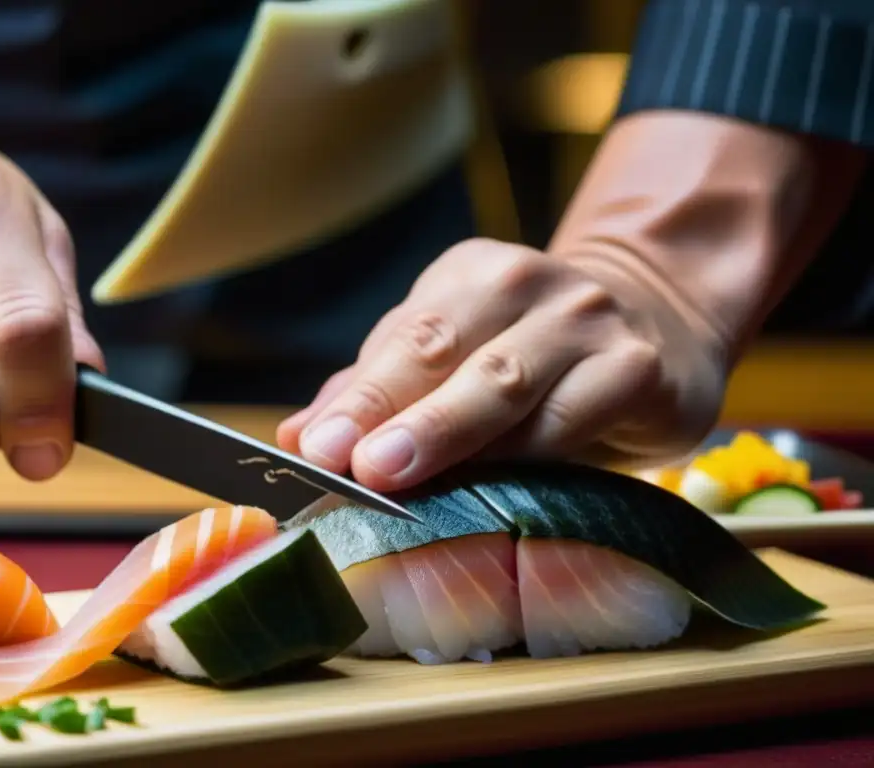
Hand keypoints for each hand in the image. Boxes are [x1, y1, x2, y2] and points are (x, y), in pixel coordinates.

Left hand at [276, 238, 727, 491]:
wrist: (660, 318)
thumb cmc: (535, 352)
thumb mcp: (456, 353)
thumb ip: (380, 390)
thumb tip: (296, 437)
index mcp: (468, 278)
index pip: (403, 339)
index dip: (358, 398)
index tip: (312, 449)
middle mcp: (525, 286)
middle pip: (445, 352)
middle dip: (390, 411)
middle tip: (344, 463)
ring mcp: (585, 323)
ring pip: (506, 384)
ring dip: (448, 434)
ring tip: (393, 475)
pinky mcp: (637, 368)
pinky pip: (573, 418)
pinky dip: (529, 454)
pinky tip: (494, 487)